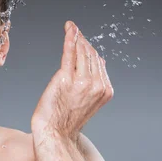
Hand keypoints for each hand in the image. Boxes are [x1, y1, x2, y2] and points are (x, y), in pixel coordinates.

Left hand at [31, 21, 112, 145]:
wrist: (55, 133)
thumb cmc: (68, 118)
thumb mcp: (89, 100)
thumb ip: (96, 80)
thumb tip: (101, 60)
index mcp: (105, 90)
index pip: (98, 61)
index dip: (89, 49)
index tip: (82, 39)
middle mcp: (97, 84)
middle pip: (91, 55)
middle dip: (83, 41)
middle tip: (74, 30)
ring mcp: (82, 81)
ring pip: (81, 52)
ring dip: (76, 38)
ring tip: (71, 27)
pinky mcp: (65, 78)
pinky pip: (69, 53)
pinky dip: (70, 38)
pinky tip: (69, 29)